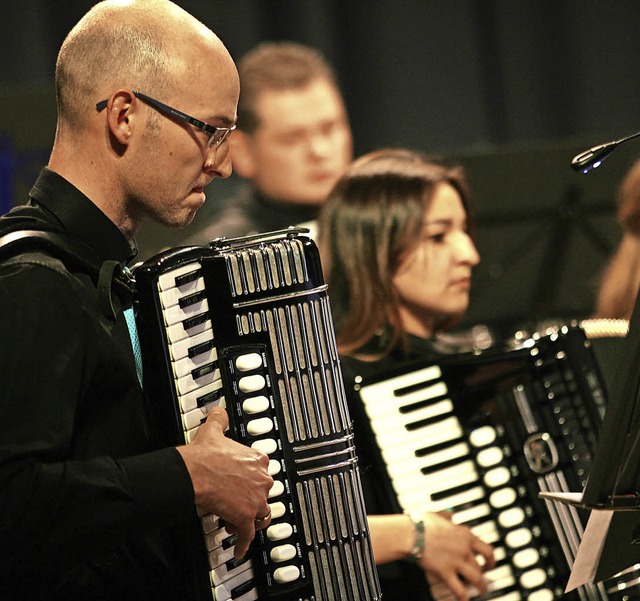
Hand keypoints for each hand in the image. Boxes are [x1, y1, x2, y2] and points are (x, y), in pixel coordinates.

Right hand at [176, 406, 273, 557]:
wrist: (195, 473)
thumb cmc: (204, 456)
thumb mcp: (214, 430)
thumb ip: (220, 419)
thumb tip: (219, 411)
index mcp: (257, 460)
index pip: (263, 471)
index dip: (253, 478)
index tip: (246, 483)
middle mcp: (261, 479)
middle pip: (264, 493)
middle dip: (252, 499)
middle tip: (237, 502)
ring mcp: (255, 499)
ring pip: (262, 514)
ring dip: (252, 520)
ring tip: (238, 522)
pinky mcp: (246, 517)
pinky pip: (248, 535)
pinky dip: (244, 543)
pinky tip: (239, 549)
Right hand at [420, 511, 494, 600]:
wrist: (410, 533)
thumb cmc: (421, 523)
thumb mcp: (437, 514)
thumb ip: (447, 516)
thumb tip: (450, 515)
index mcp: (464, 535)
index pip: (486, 549)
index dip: (491, 559)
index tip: (489, 562)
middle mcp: (464, 549)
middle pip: (481, 566)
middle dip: (485, 575)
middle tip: (484, 578)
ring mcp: (456, 561)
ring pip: (476, 579)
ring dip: (481, 588)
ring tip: (481, 592)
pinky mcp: (446, 572)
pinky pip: (459, 590)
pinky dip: (464, 598)